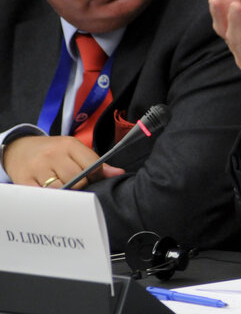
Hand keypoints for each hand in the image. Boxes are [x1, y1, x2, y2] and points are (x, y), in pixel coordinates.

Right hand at [2, 135, 124, 189]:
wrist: (20, 148)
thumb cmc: (53, 152)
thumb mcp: (74, 151)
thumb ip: (95, 163)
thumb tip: (118, 173)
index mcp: (69, 145)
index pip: (92, 164)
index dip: (96, 176)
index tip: (93, 179)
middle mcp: (53, 155)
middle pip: (78, 179)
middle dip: (82, 186)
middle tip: (79, 186)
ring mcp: (37, 168)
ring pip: (62, 189)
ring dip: (67, 193)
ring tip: (66, 189)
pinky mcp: (24, 180)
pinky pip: (44, 196)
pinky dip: (51, 198)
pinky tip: (53, 194)